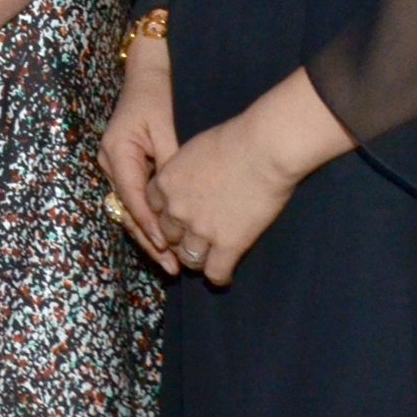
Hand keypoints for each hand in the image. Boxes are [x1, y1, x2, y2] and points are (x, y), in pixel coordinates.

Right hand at [97, 37, 180, 270]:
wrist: (145, 78)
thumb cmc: (157, 100)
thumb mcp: (167, 131)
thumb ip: (172, 166)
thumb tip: (180, 202)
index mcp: (117, 153)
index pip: (133, 199)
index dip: (149, 226)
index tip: (167, 247)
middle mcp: (110, 163)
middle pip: (127, 212)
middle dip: (148, 241)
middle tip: (170, 267)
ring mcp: (113, 167)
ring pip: (129, 210)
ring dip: (148, 235)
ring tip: (168, 262)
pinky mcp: (123, 168)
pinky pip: (134, 201)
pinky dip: (148, 220)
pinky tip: (164, 240)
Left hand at [145, 113, 303, 285]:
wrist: (264, 149)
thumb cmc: (235, 139)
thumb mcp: (194, 149)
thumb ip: (186, 170)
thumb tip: (193, 177)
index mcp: (166, 182)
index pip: (153, 209)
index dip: (166, 215)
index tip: (177, 218)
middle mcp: (176, 209)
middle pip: (168, 235)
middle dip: (179, 238)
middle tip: (195, 240)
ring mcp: (200, 229)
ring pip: (188, 258)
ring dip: (196, 260)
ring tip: (209, 260)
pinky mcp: (228, 245)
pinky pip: (215, 273)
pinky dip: (219, 277)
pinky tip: (224, 276)